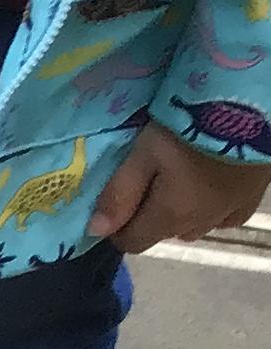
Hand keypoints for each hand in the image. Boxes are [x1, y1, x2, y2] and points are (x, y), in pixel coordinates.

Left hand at [90, 122, 268, 254]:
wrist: (252, 106)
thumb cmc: (192, 125)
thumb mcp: (145, 152)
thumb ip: (119, 193)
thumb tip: (96, 231)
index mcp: (170, 216)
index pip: (132, 243)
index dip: (118, 228)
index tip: (116, 203)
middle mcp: (200, 223)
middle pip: (162, 234)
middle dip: (148, 217)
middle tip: (148, 181)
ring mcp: (229, 212)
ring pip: (193, 228)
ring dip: (180, 214)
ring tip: (178, 180)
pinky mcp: (253, 197)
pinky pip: (225, 217)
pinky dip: (211, 209)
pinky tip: (209, 187)